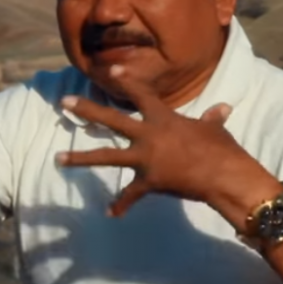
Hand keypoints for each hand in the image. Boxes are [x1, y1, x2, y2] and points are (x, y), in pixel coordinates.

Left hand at [56, 65, 270, 216]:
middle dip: (86, 110)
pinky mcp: (149, 181)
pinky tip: (110, 213)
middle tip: (64, 102)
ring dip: (80, 158)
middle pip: (111, 119)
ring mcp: (145, 159)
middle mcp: (148, 135)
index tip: (111, 70)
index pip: (141, 94)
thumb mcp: (215, 130)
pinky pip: (131, 195)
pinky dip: (121, 205)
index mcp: (164, 118)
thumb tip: (223, 108)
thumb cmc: (222, 150)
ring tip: (58, 158)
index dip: (127, 80)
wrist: (225, 175)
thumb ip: (212, 119)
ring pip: (107, 157)